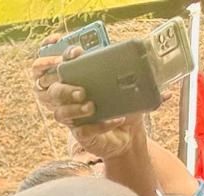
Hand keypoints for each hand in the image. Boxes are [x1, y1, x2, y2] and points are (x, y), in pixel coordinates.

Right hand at [32, 44, 143, 159]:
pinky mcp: (81, 134)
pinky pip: (82, 131)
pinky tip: (115, 120)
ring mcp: (74, 117)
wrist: (130, 134)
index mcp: (80, 82)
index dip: (65, 58)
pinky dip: (100, 126)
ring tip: (91, 107)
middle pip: (54, 92)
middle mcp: (71, 99)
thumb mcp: (129, 88)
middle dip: (64, 90)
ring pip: (61, 113)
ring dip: (75, 110)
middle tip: (81, 91)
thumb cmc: (126, 107)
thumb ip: (133, 75)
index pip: (65, 67)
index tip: (76, 53)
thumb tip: (149, 65)